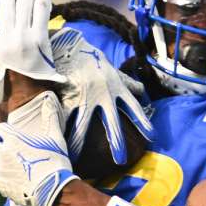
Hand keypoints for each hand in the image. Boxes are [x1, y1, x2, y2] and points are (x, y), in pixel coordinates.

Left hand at [0, 90, 78, 205]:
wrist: (53, 190)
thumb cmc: (54, 162)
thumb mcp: (55, 138)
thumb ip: (50, 118)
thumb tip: (49, 100)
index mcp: (12, 140)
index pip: (0, 129)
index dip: (7, 132)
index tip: (15, 137)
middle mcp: (2, 154)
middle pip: (0, 147)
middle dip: (8, 150)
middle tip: (24, 156)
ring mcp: (1, 171)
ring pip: (1, 165)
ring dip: (9, 166)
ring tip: (26, 172)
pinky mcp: (2, 187)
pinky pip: (3, 181)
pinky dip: (10, 182)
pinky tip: (23, 183)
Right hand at [50, 27, 153, 165]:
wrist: (71, 45)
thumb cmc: (93, 59)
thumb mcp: (114, 70)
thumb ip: (128, 83)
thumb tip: (142, 90)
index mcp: (116, 89)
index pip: (133, 108)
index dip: (143, 122)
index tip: (151, 136)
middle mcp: (104, 95)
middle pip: (111, 122)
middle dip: (117, 141)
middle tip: (121, 160)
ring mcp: (85, 96)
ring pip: (84, 123)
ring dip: (79, 142)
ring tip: (77, 157)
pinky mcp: (68, 95)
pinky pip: (64, 115)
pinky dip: (59, 127)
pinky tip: (54, 141)